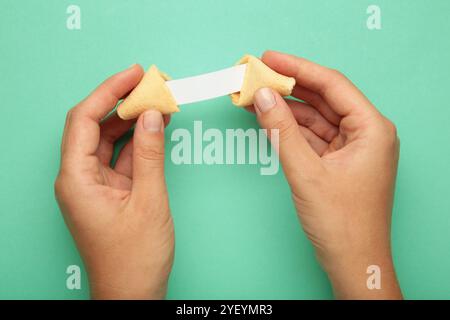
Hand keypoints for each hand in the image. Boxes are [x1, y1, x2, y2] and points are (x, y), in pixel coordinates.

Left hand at [54, 65, 173, 298]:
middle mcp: (78, 178)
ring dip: (131, 121)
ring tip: (156, 101)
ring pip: (108, 140)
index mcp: (76, 179)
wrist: (132, 294)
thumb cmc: (134, 259)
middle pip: (93, 126)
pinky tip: (156, 128)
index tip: (133, 75)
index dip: (107, 91)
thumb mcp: (148, 201)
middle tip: (149, 84)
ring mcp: (94, 185)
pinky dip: (138, 142)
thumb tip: (152, 115)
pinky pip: (121, 157)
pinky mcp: (109, 191)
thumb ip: (150, 154)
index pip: (83, 120)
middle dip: (120, 102)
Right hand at [250, 51, 401, 298]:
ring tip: (257, 96)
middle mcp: (366, 134)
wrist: (352, 262)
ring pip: (316, 118)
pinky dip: (291, 129)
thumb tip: (263, 96)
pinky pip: (313, 136)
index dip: (299, 68)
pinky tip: (270, 119)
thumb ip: (282, 131)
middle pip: (324, 99)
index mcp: (372, 129)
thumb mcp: (306, 172)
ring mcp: (353, 148)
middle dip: (290, 87)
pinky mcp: (339, 162)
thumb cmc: (342, 223)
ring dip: (287, 108)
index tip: (270, 58)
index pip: (332, 85)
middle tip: (260, 74)